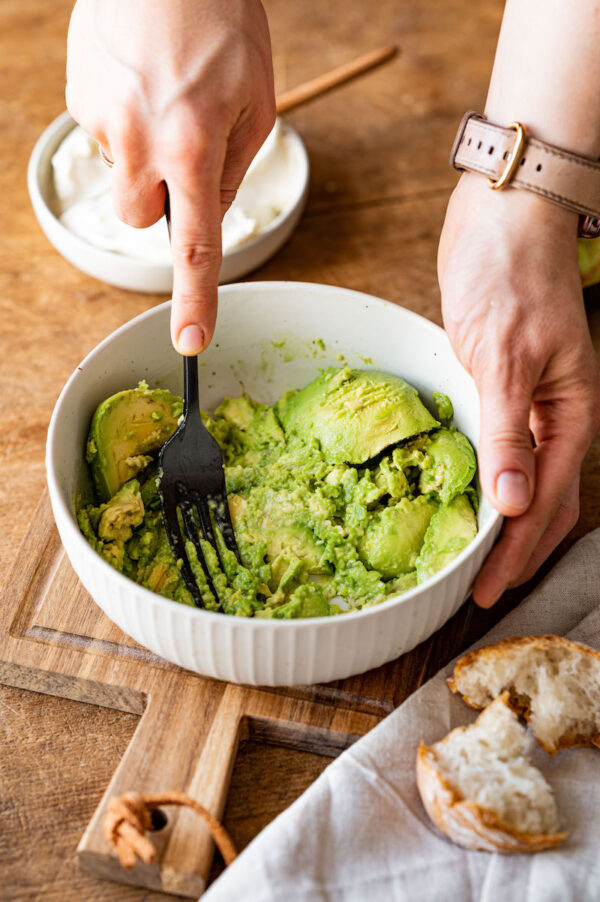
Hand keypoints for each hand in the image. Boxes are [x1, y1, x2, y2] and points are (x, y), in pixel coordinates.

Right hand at [66, 0, 274, 354]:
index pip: (195, 246)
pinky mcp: (77, 95)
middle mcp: (140, 141)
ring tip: (163, 94)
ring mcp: (101, 118)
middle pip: (140, 217)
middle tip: (183, 147)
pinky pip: (104, 133)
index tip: (190, 342)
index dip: (195, 299)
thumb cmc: (221, 19)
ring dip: (142, 155)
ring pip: (122, 174)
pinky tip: (140, 77)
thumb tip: (207, 208)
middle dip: (161, 198)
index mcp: (193, 146)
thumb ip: (234, 166)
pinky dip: (124, 118)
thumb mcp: (257, 98)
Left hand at [439, 173, 599, 606]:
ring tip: (477, 560)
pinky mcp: (503, 388)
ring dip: (505, 524)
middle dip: (515, 551)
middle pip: (544, 503)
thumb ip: (509, 434)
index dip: (516, 552)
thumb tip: (513, 506)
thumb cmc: (509, 275)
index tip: (486, 590)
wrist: (502, 215)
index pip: (545, 503)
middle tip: (480, 591)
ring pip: (526, 482)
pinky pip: (504, 450)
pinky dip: (489, 482)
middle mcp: (556, 416)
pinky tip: (470, 498)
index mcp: (571, 414)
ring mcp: (531, 404)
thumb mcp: (504, 358)